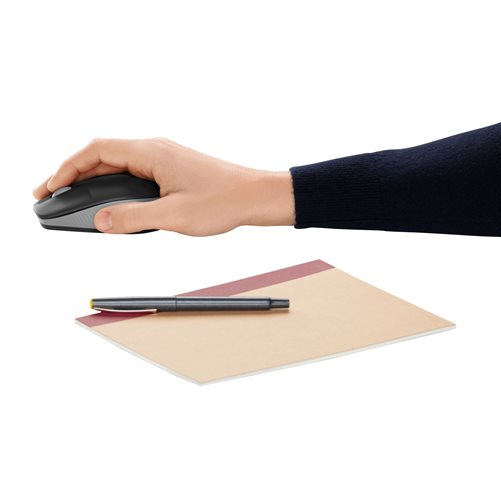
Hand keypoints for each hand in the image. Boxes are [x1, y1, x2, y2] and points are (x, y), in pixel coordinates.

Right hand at [33, 138, 294, 234]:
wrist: (256, 196)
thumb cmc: (224, 201)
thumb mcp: (174, 216)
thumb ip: (133, 218)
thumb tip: (101, 220)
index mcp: (152, 153)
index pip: (96, 151)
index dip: (67, 168)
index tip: (49, 186)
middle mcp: (156, 149)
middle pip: (103, 154)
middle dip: (74, 173)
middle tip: (53, 195)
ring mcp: (165, 157)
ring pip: (118, 162)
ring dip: (94, 178)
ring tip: (74, 196)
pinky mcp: (173, 167)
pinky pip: (134, 169)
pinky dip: (114, 181)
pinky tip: (111, 198)